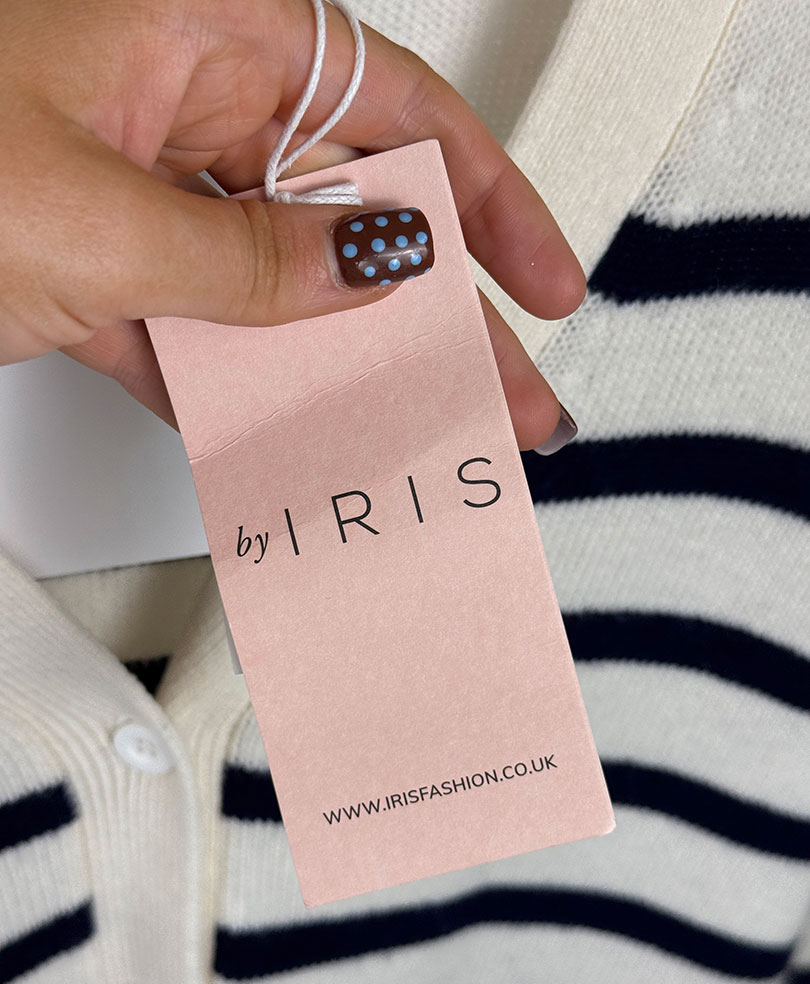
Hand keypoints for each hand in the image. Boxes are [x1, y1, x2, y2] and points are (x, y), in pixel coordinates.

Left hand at [0, 0, 584, 449]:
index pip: (396, 112)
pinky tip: (299, 443)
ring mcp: (141, 199)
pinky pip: (201, 339)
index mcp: (201, 33)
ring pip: (282, 294)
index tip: (543, 279)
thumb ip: (248, 257)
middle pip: (354, 218)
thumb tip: (371, 270)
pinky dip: (244, 396)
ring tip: (418, 434)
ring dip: (350, 375)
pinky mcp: (99, 276)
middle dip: (440, 317)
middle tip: (505, 392)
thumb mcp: (95, 213)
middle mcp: (180, 107)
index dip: (487, 202)